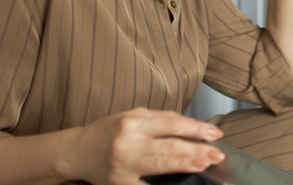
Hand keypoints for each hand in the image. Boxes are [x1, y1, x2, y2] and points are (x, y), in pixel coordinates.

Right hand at [65, 108, 224, 184]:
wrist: (75, 152)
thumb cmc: (107, 132)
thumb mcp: (132, 115)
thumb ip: (160, 117)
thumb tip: (189, 123)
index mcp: (133, 122)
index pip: (172, 124)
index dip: (196, 129)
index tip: (214, 133)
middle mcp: (128, 142)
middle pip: (169, 146)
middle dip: (196, 150)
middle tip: (216, 154)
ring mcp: (123, 165)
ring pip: (160, 164)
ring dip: (185, 164)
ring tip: (204, 164)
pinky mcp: (119, 184)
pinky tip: (179, 184)